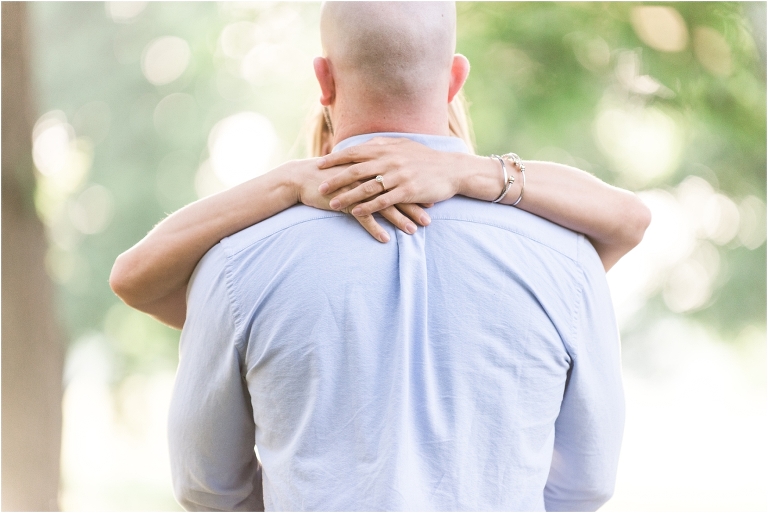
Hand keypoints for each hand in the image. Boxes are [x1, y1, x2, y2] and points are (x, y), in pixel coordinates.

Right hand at [291, 159, 430, 242]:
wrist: (304, 177)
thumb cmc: (331, 174)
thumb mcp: (353, 167)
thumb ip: (371, 169)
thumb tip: (386, 174)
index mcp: (372, 166)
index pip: (400, 178)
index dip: (415, 190)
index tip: (431, 200)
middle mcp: (368, 176)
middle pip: (396, 192)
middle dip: (414, 207)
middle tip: (429, 219)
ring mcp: (357, 189)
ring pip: (383, 206)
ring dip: (399, 220)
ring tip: (413, 231)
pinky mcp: (345, 201)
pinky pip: (363, 217)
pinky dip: (375, 229)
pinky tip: (386, 239)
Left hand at [316, 137, 466, 216]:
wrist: (452, 170)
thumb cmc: (426, 159)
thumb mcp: (404, 145)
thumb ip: (383, 144)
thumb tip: (365, 144)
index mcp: (387, 148)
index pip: (355, 152)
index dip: (335, 159)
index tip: (320, 165)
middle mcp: (390, 161)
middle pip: (356, 170)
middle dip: (335, 179)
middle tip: (320, 187)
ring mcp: (398, 176)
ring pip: (367, 187)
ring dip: (347, 196)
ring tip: (332, 204)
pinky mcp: (407, 191)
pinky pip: (383, 201)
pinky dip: (368, 207)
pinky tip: (355, 213)